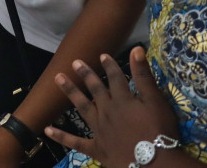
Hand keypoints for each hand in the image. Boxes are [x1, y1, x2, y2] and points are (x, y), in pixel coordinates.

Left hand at [45, 48, 179, 165]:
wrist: (154, 164)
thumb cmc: (160, 132)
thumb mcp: (156, 102)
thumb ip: (144, 76)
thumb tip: (136, 49)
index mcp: (122, 100)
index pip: (115, 78)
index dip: (110, 66)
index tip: (102, 55)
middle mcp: (107, 111)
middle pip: (95, 89)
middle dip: (86, 74)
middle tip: (74, 62)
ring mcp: (99, 130)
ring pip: (82, 107)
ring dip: (70, 92)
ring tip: (58, 78)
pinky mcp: (97, 148)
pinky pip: (75, 142)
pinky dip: (61, 136)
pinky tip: (46, 130)